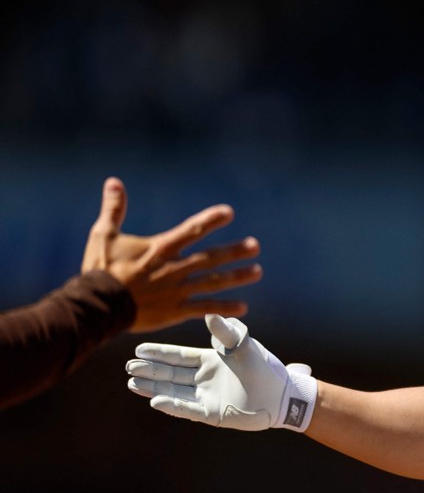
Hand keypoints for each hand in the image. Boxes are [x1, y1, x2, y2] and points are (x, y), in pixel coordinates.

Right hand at [81, 177, 261, 332]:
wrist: (96, 307)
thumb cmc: (100, 270)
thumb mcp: (103, 235)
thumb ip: (113, 208)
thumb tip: (113, 181)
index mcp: (161, 248)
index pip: (192, 230)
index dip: (211, 220)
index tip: (229, 213)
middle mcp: (174, 268)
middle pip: (211, 258)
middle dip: (235, 251)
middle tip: (255, 246)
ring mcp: (177, 290)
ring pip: (214, 282)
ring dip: (237, 277)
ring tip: (257, 271)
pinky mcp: (175, 310)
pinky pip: (205, 309)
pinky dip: (224, 309)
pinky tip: (243, 308)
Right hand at [126, 315, 316, 431]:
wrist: (283, 394)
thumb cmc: (265, 367)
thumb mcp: (244, 345)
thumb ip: (226, 332)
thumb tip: (208, 315)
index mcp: (210, 360)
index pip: (178, 356)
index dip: (158, 353)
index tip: (138, 349)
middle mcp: (204, 379)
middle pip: (170, 374)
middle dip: (149, 370)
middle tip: (128, 367)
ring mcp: (206, 397)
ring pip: (173, 391)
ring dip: (153, 387)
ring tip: (132, 383)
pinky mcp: (213, 414)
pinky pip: (187, 409)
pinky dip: (172, 405)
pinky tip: (155, 401)